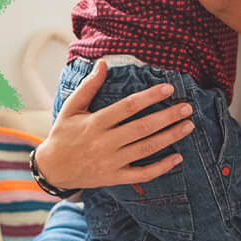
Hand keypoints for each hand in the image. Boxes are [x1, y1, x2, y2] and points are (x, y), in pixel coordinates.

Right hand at [36, 61, 195, 190]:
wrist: (52, 169)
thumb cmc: (63, 134)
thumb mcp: (71, 108)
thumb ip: (88, 86)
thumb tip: (103, 63)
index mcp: (95, 122)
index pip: (127, 107)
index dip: (149, 97)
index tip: (168, 88)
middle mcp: (105, 142)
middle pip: (142, 128)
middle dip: (167, 117)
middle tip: (187, 108)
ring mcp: (111, 162)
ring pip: (146, 149)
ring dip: (170, 137)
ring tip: (188, 126)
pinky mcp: (115, 177)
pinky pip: (142, 174)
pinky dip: (161, 168)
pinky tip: (178, 158)